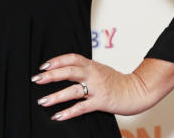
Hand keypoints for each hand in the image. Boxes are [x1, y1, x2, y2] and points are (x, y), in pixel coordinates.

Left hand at [31, 54, 173, 120]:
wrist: (137, 91)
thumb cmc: (117, 81)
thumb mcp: (100, 69)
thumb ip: (85, 69)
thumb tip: (65, 70)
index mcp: (92, 65)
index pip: (71, 58)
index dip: (57, 60)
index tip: (43, 66)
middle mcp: (93, 74)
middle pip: (69, 71)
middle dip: (51, 75)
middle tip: (36, 79)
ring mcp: (97, 88)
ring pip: (73, 90)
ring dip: (56, 96)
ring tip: (42, 101)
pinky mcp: (101, 102)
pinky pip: (82, 107)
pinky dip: (68, 112)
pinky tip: (57, 116)